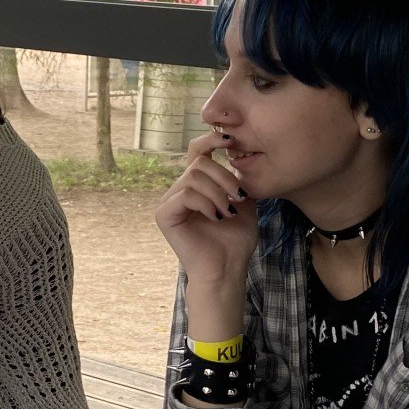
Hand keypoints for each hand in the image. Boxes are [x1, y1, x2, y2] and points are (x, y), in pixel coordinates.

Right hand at [155, 131, 257, 326]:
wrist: (227, 269)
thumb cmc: (235, 241)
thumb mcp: (244, 202)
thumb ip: (237, 179)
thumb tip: (238, 155)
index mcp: (197, 184)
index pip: (197, 150)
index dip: (211, 140)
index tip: (231, 141)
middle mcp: (180, 189)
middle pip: (199, 162)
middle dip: (224, 178)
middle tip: (239, 198)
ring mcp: (169, 201)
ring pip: (194, 177)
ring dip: (218, 194)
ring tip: (229, 213)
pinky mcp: (164, 214)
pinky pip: (185, 194)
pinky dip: (206, 204)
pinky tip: (216, 217)